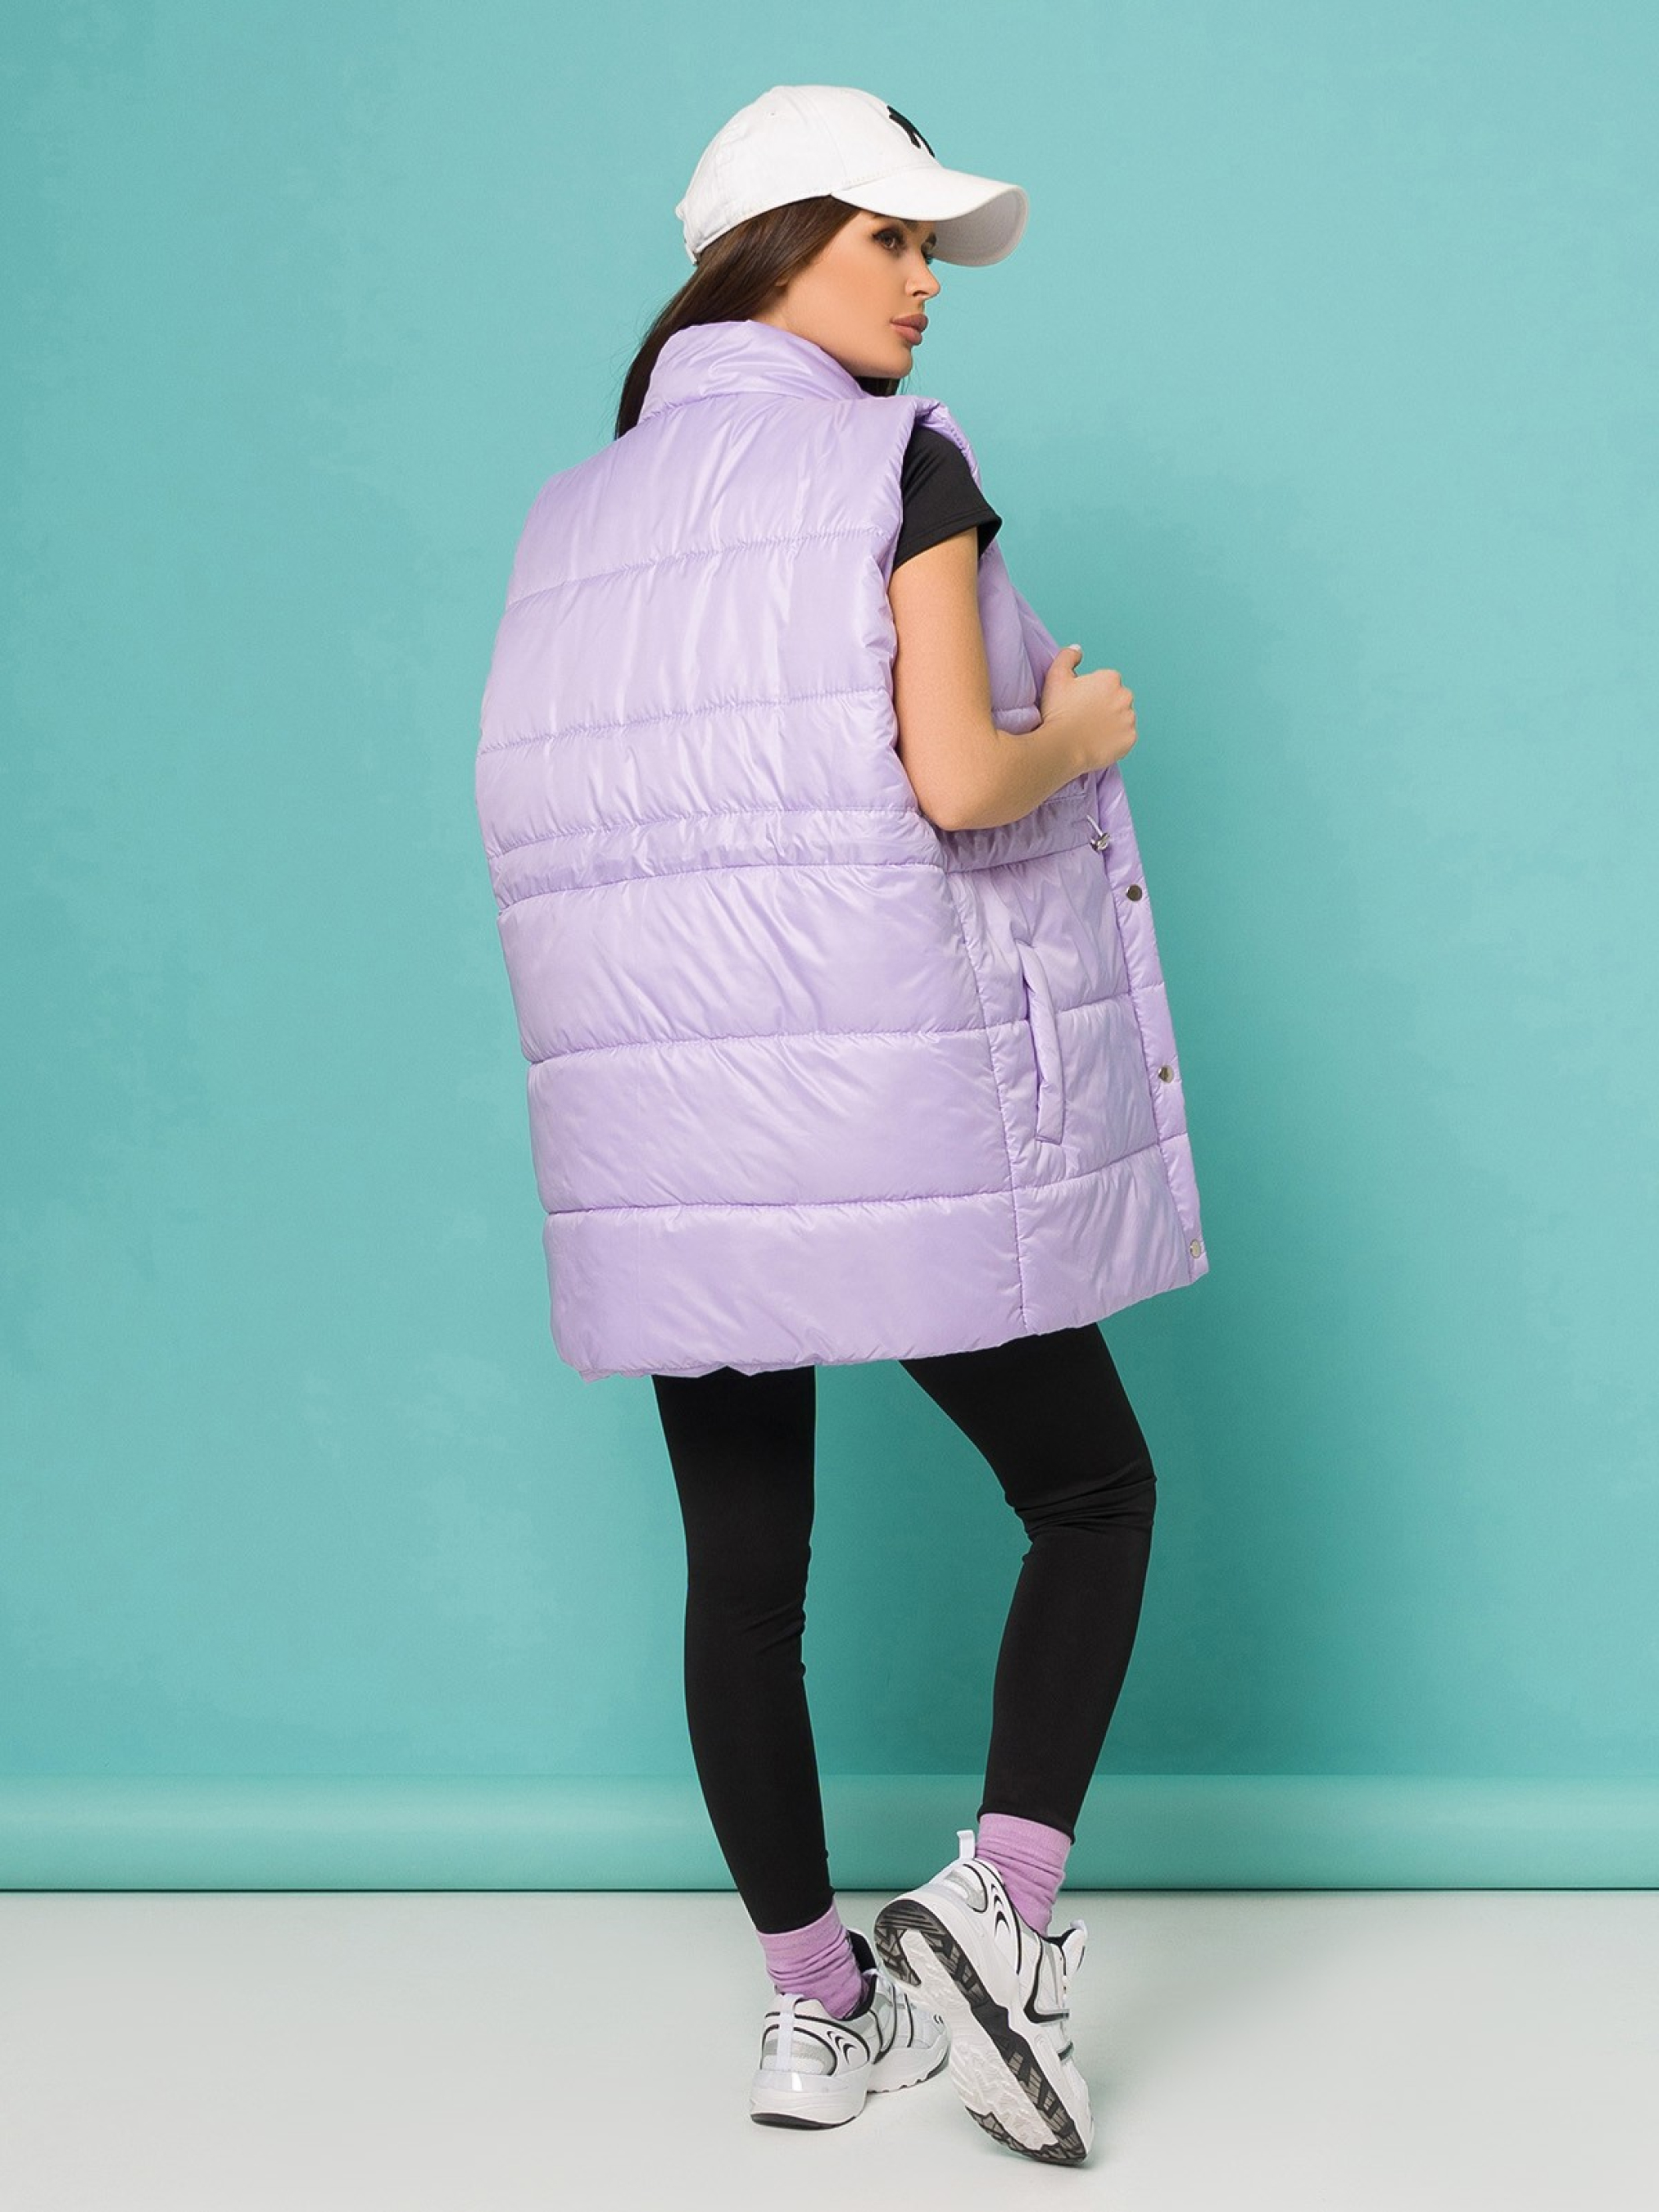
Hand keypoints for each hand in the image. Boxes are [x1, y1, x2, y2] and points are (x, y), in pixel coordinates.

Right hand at [1040, 644, 1137, 771]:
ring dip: (1111, 723)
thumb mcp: (1055, 676)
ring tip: (1091, 731)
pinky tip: (1098, 742)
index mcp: (1110, 679)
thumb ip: (1067, 656)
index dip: (1091, 692)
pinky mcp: (1130, 739)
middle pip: (1117, 699)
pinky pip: (1125, 737)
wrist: (1062, 747)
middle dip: (1105, 706)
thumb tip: (1078, 650)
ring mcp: (1129, 719)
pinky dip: (1115, 740)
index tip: (1080, 703)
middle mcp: (1125, 696)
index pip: (1106, 682)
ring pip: (1122, 718)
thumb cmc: (1058, 712)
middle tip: (1085, 718)